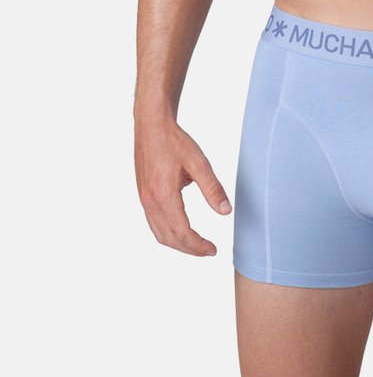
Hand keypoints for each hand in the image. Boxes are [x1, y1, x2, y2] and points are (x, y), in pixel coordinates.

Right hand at [135, 119, 230, 256]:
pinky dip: (168, 233)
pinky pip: (153, 223)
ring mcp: (144, 199)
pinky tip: (180, 229)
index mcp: (163, 194)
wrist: (151, 125)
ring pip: (159, 233)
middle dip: (189, 249)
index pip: (182, 231)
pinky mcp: (143, 195)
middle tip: (208, 251)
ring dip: (178, 243)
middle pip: (169, 238)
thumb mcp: (199, 162)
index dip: (198, 245)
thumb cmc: (174, 141)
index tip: (213, 249)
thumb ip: (213, 188)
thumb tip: (226, 212)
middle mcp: (150, 201)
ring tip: (196, 245)